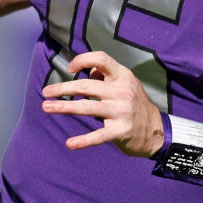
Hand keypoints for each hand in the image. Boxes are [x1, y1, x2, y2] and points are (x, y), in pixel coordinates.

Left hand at [40, 51, 163, 157]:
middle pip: (86, 86)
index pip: (101, 59)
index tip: (70, 69)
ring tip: (46, 107)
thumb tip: (87, 68)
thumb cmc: (134, 104)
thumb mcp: (126, 83)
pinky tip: (70, 143)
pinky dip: (83, 140)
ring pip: (87, 108)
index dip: (82, 60)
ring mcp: (122, 112)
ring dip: (63, 107)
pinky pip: (98, 136)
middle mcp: (122, 92)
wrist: (157, 131)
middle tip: (45, 92)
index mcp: (122, 76)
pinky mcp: (120, 131)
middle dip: (62, 88)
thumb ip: (106, 75)